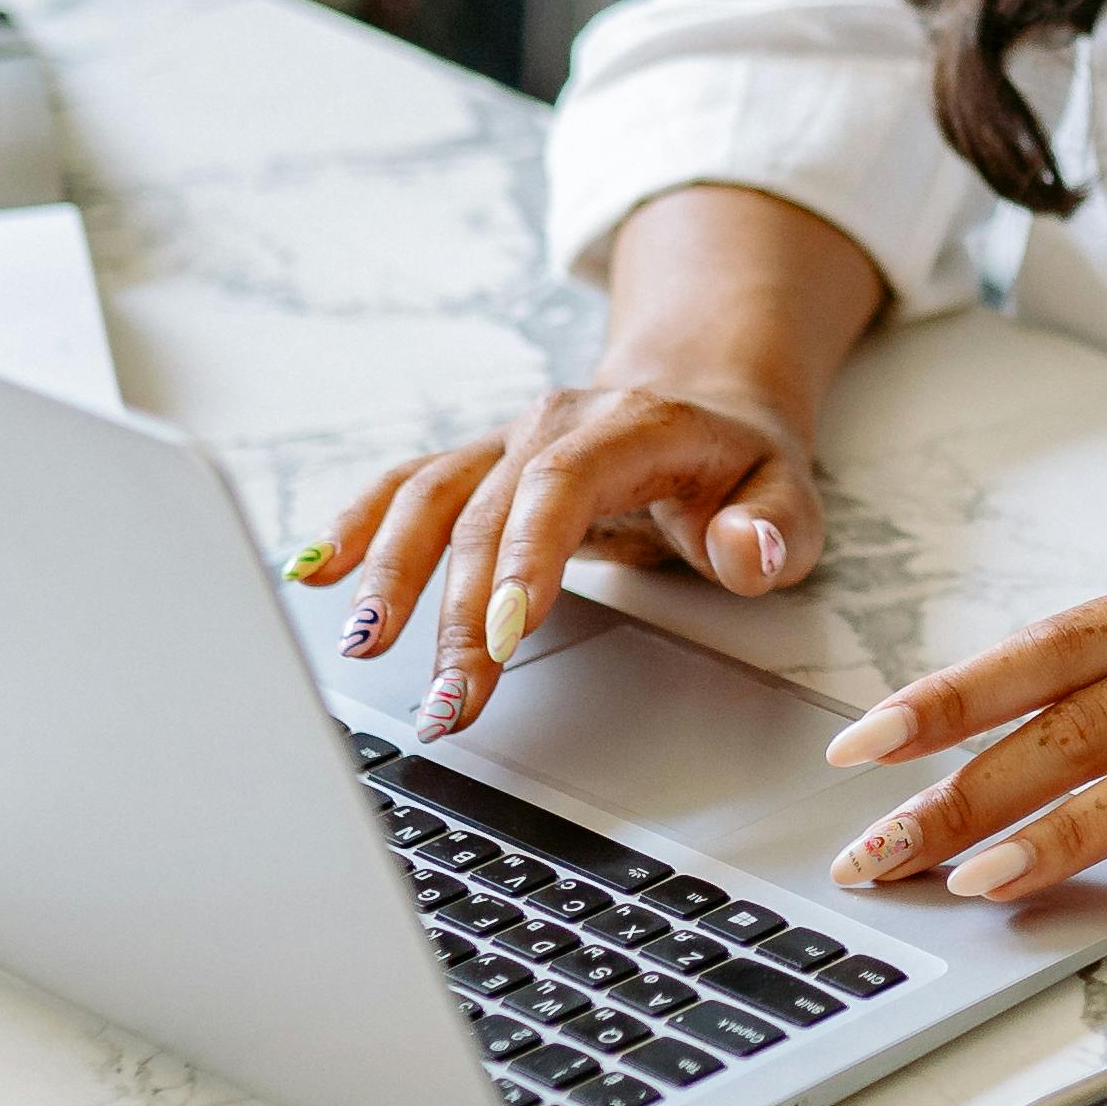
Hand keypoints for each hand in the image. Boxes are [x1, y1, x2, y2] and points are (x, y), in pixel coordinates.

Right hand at [301, 376, 823, 736]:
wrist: (704, 400)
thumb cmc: (743, 464)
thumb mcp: (792, 495)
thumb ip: (773, 528)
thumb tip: (746, 550)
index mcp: (631, 425)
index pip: (562, 486)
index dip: (524, 556)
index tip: (504, 633)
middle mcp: (553, 424)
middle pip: (485, 514)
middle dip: (456, 615)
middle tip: (445, 705)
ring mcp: (505, 444)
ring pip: (430, 500)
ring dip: (390, 578)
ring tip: (361, 649)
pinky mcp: (476, 468)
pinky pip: (405, 490)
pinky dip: (356, 529)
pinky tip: (314, 575)